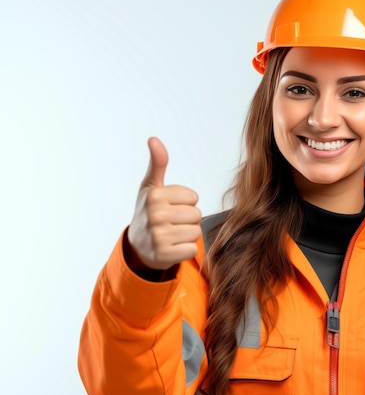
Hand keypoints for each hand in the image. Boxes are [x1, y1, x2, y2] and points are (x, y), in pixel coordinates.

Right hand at [127, 137, 201, 270]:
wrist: (137, 245)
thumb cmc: (148, 211)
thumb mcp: (151, 186)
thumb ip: (157, 163)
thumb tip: (154, 139)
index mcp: (154, 195)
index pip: (193, 197)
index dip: (185, 203)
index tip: (170, 206)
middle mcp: (155, 215)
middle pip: (197, 215)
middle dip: (188, 219)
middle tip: (171, 222)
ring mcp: (159, 236)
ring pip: (195, 232)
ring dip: (187, 235)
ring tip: (172, 234)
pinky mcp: (164, 255)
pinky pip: (192, 249)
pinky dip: (185, 250)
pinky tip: (172, 247)